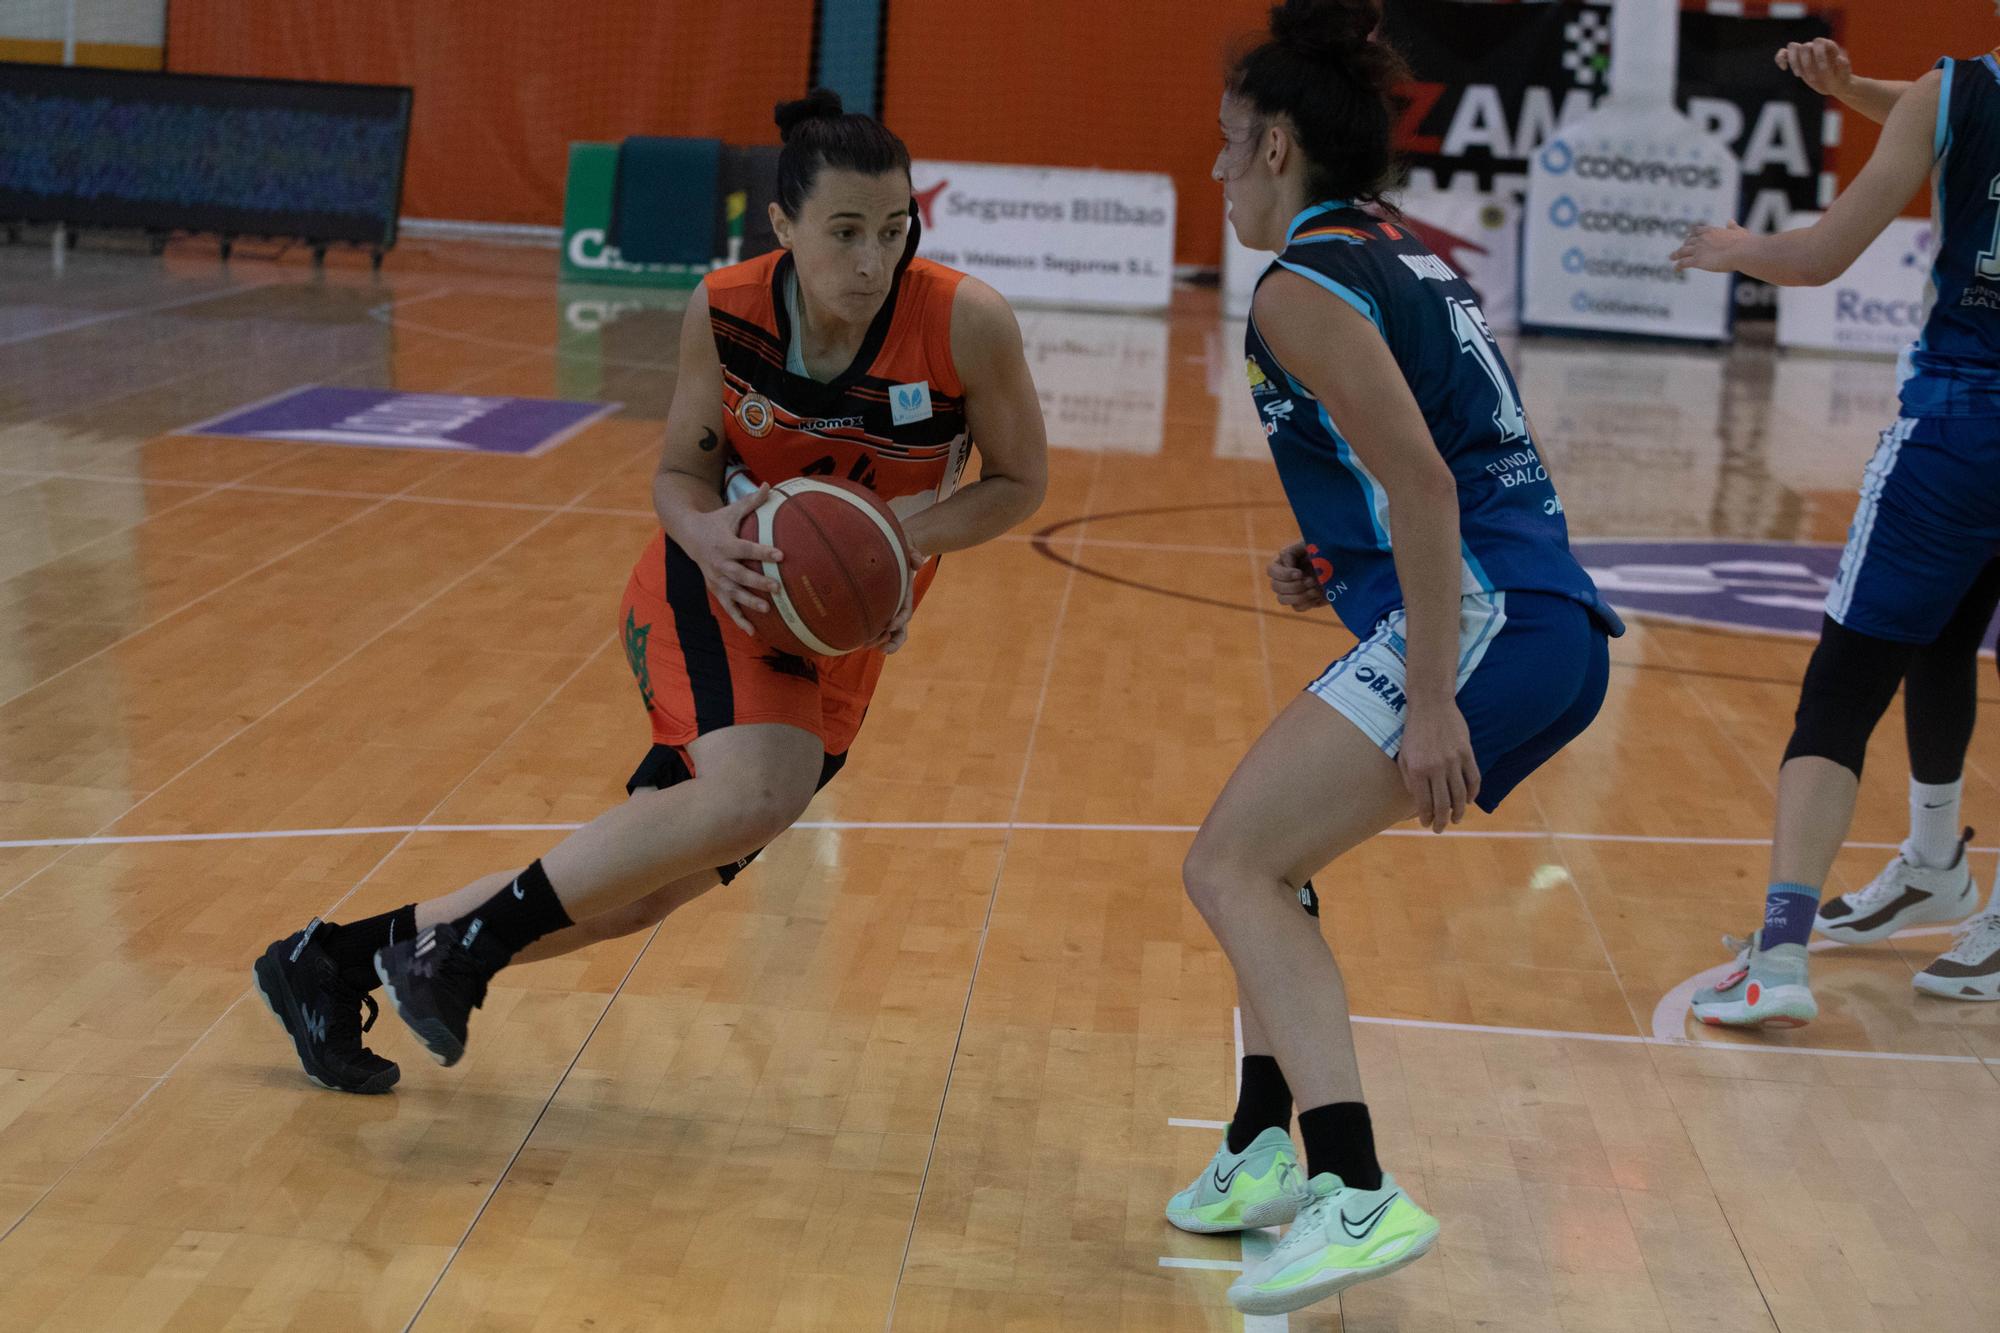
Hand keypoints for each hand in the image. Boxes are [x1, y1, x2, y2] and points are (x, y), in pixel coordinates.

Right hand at [685, 483, 781, 634]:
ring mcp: (716, 579)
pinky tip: (753, 632)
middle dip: (758, 582)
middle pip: (740, 575)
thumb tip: (771, 485)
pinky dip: (739, 620)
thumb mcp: (732, 510)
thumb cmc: (717, 521)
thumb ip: (752, 501)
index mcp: (725, 544)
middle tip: (777, 587)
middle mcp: (719, 564)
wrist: (689, 535)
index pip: (746, 549)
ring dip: (749, 602)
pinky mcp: (716, 589)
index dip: (763, 552)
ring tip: (767, 609)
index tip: (781, 554)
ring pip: (733, 593)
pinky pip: (728, 607)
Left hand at [865, 547, 920, 654]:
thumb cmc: (895, 546)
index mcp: (904, 595)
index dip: (900, 620)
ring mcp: (885, 611)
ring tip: (864, 646)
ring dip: (877, 642)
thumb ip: (912, 552)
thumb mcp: (905, 545)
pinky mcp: (872, 611)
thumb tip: (919, 562)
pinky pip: (871, 628)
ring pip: (885, 634)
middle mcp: (896, 607)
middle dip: (893, 642)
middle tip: (883, 649)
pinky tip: (854, 640)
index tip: (890, 624)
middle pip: (899, 630)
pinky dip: (866, 636)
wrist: (884, 546)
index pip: (905, 612)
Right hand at [1268, 541, 1323, 611]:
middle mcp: (1285, 577)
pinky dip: (1307, 602)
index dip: (1283, 574)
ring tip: (1315, 589)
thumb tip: (1285, 565)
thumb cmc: (1327, 550)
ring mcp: (1293, 590)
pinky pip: (1297, 607)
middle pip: (1275, 587)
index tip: (1300, 573)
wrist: (1345, 564)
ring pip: (1282, 599)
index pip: (1271, 570)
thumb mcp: (1310, 544)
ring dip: (1298, 596)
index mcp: (1284, 561)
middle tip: (1311, 581)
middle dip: (1293, 586)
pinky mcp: (1304, 601)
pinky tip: (1318, 594)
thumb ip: (1293, 550)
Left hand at [1397, 701, 1479, 833]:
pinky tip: (1469, 801)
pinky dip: (1472, 793)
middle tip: (1441, 829)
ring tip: (1456, 819)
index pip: (1424, 802)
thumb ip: (1410, 779)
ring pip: (1460, 795)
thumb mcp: (1404, 756)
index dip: (1426, 817)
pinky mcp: (1467, 753)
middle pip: (1443, 803)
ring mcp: (1453, 761)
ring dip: (1458, 811)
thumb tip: (1419, 801)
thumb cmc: (1413, 732)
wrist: (1431, 705)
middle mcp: (1436, 768)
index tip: (1426, 824)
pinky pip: (1473, 779)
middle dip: (1442, 821)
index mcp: (1417, 769)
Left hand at [1671, 220, 1749, 273]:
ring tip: (1671, 258)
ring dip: (1676, 254)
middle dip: (1684, 245)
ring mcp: (1698, 249)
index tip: (1689, 237)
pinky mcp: (1697, 261)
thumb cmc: (1745, 243)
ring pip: (1682, 252)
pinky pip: (1683, 263)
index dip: (1692, 234)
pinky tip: (1675, 270)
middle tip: (1681, 250)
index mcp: (1712, 231)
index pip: (1698, 231)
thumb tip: (1730, 221)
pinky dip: (1678, 266)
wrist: (1742, 251)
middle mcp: (1702, 239)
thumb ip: (1733, 227)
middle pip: (1688, 242)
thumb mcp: (1739, 232)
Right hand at [1776, 39, 1851, 97]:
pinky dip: (1780, 58)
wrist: (1833, 84)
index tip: (1823, 70)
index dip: (1819, 55)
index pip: (1819, 42)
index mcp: (1828, 47)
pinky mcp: (1795, 60)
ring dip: (1793, 62)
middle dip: (1806, 63)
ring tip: (1799, 75)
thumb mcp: (1845, 76)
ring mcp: (1804, 53)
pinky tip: (1784, 68)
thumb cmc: (1840, 80)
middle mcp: (1815, 47)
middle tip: (1812, 79)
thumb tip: (1840, 59)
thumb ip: (1844, 67)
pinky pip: (1783, 53)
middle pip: (1804, 46)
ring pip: (1792, 47)